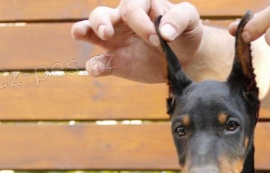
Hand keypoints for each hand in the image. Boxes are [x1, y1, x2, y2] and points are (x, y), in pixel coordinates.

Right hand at [71, 0, 202, 82]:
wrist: (187, 58)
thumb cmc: (186, 32)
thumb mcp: (190, 19)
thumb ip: (179, 18)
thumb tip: (166, 32)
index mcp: (141, 4)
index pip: (132, 8)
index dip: (141, 23)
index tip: (158, 39)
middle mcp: (124, 21)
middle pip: (102, 14)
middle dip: (100, 21)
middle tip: (106, 32)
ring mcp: (117, 42)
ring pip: (93, 33)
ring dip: (85, 32)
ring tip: (78, 33)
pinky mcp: (118, 63)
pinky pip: (102, 64)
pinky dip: (96, 66)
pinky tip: (96, 69)